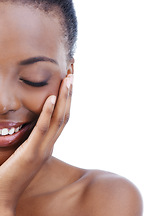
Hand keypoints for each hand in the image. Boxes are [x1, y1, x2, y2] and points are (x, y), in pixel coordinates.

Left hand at [0, 74, 72, 213]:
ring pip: (59, 119)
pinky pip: (42, 129)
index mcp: (48, 142)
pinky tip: (51, 97)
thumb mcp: (25, 150)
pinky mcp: (32, 153)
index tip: (69, 81)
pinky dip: (48, 113)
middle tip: (73, 72)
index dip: (67, 99)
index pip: (62, 117)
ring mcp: (43, 148)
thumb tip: (31, 121)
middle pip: (65, 114)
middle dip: (70, 92)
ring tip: (69, 79)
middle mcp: (50, 144)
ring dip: (64, 98)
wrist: (4, 196)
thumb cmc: (12, 173)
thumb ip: (32, 137)